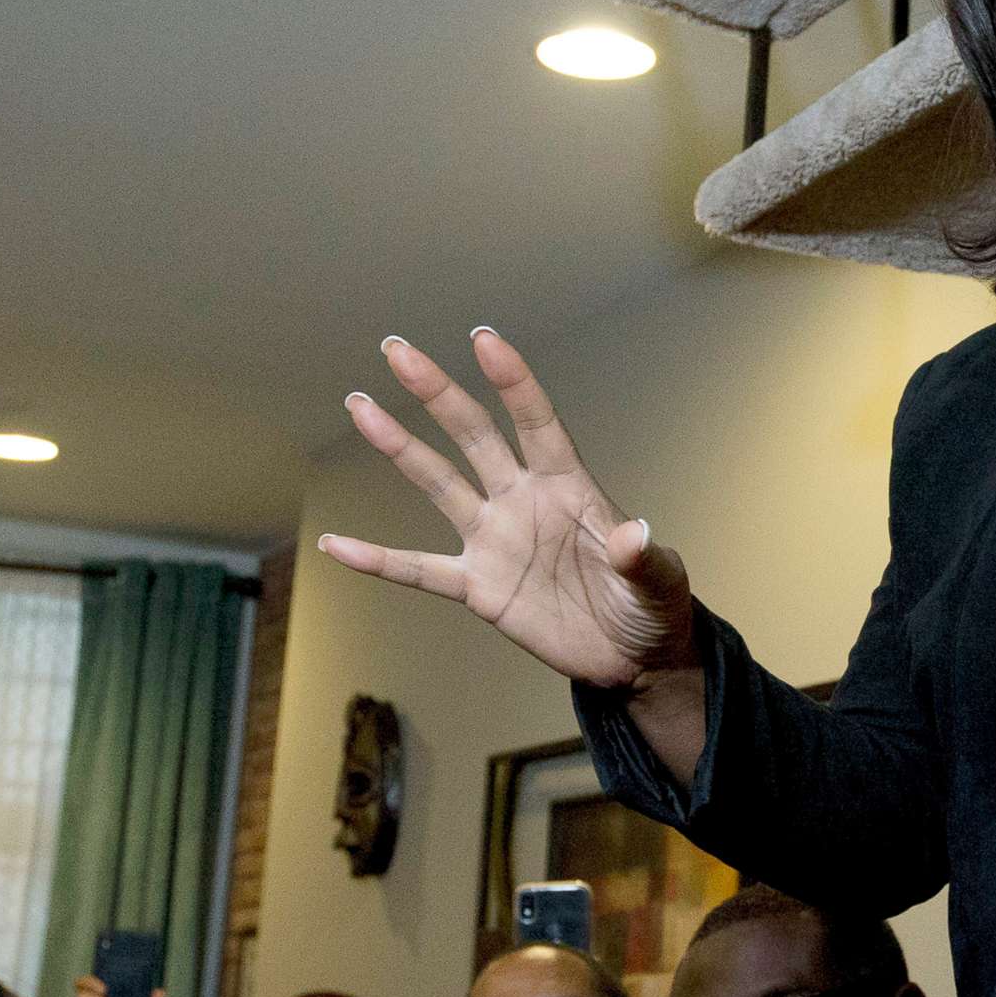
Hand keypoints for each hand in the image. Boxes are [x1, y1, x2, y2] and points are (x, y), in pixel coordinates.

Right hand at [320, 331, 695, 692]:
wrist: (633, 657)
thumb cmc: (652, 607)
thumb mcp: (659, 582)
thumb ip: (642, 558)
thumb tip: (634, 535)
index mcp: (569, 486)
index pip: (537, 422)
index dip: (513, 382)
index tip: (483, 339)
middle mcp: (524, 500)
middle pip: (474, 436)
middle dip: (437, 393)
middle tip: (397, 350)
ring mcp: (496, 540)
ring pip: (439, 484)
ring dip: (399, 447)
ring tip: (360, 405)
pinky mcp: (479, 586)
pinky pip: (420, 571)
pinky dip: (378, 560)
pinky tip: (336, 545)